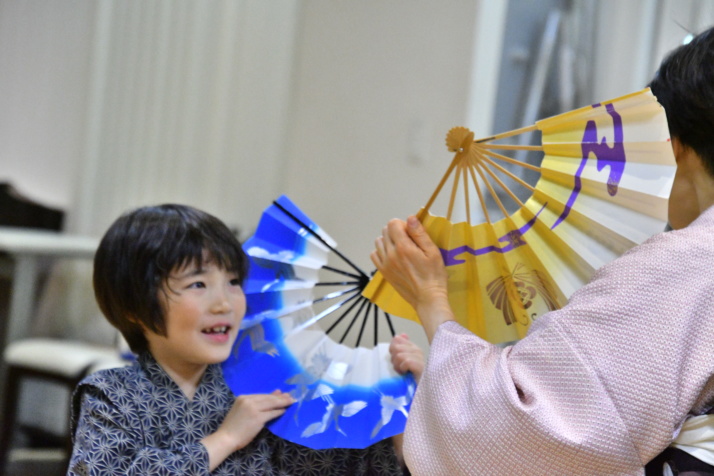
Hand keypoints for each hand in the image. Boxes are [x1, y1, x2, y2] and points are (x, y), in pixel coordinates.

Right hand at [202, 390, 293, 469]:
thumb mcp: (241, 411)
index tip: (282, 394)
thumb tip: (266, 397)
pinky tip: (284, 411)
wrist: (226, 438)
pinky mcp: (258, 418)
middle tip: (290, 396)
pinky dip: (279, 411)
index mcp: (242, 397)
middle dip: (280, 397)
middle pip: (267, 398)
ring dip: (282, 402)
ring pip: (271, 404)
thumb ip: (254, 404)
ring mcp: (253, 409)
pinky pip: (271, 413)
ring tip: (291, 401)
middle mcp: (248, 400)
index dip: (273, 395)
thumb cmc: (233, 427)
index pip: (261, 395)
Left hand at [371, 216, 454, 340]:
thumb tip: (410, 218)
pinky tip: (393, 256)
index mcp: (403, 247)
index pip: (393, 223)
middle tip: (410, 241)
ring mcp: (385, 264)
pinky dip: (381, 252)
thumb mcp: (432, 252)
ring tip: (401, 248)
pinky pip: (374, 255)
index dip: (403, 224)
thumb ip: (419, 234)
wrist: (428, 298)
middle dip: (397, 231)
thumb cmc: (434, 276)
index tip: (412, 233)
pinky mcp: (383, 272)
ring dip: (388, 240)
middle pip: (385, 231)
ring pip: (379, 242)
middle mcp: (390, 254)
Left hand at [389, 333, 424, 382]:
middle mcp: (418, 351)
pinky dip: (403, 369)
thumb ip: (399, 349)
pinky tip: (406, 373)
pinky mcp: (421, 366)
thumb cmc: (410, 377)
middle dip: (394, 360)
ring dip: (398, 366)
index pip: (397, 339)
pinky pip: (406, 362)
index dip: (392, 349)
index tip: (396, 359)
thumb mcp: (401, 362)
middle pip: (396, 347)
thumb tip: (397, 336)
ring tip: (404, 371)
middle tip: (400, 367)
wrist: (420, 390)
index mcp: (413, 348)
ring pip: (399, 355)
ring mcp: (420, 358)